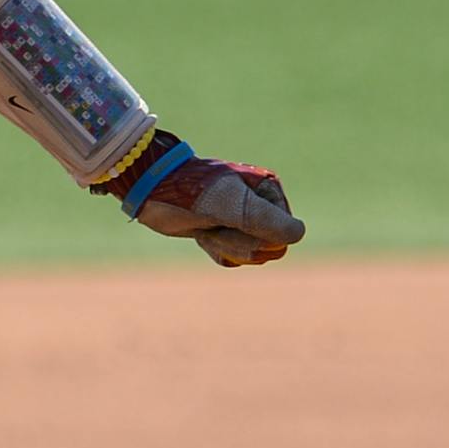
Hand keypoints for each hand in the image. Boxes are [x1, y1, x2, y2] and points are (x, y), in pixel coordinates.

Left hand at [122, 145, 305, 266]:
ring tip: (205, 224)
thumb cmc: (189, 191)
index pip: (284, 235)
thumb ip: (265, 220)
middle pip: (270, 249)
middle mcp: (262, 204)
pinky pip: (235, 258)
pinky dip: (217, 251)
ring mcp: (244, 219)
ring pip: (253, 255)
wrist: (150, 189)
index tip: (228, 217)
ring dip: (224, 245)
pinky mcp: (227, 231)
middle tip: (213, 221)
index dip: (255, 236)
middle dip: (238, 242)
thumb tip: (298, 234)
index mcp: (269, 189)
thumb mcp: (230, 204)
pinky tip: (202, 234)